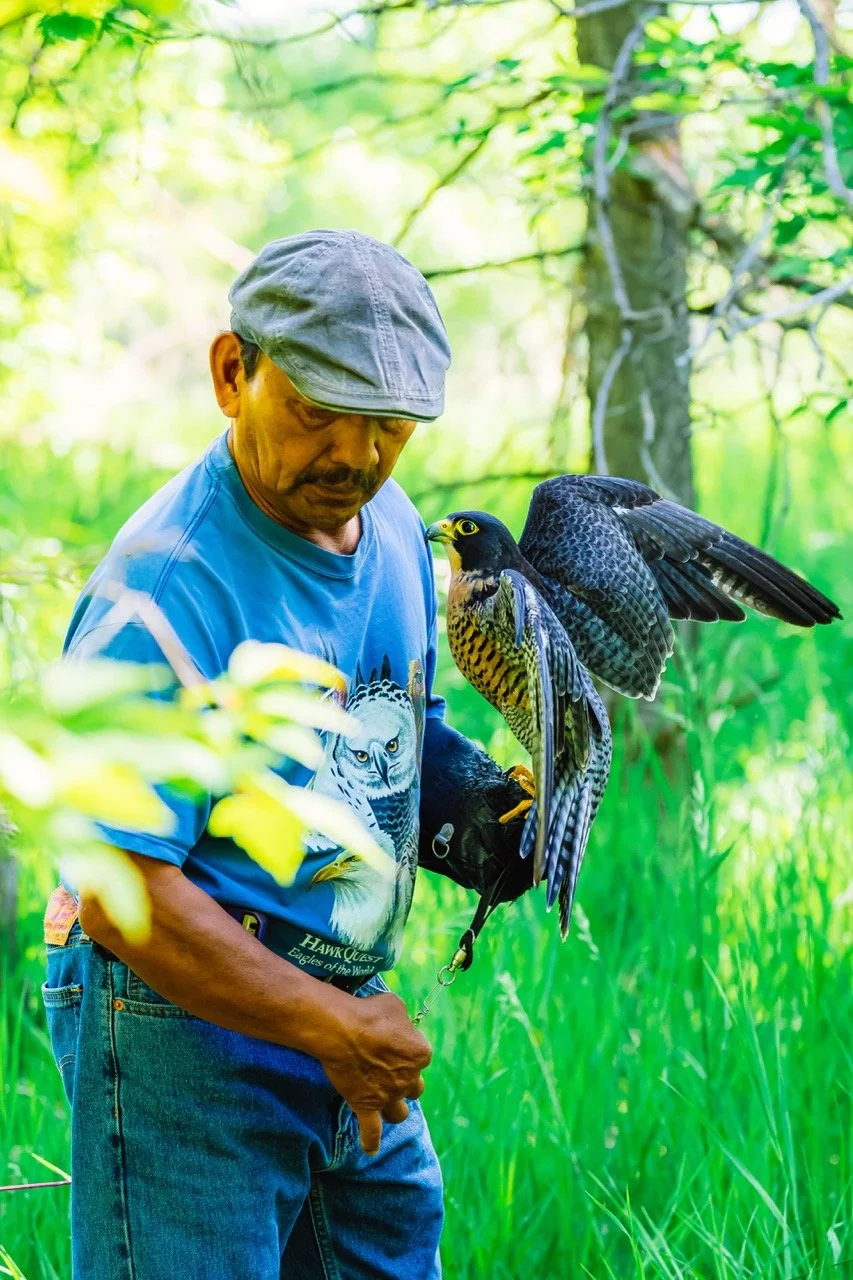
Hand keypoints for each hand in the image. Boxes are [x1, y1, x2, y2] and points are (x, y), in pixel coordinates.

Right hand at [318, 991, 432, 1156]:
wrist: (342, 1030)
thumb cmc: (369, 1012)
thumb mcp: (395, 1005)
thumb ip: (402, 1020)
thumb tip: (398, 1024)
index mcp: (420, 1053)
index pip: (420, 1056)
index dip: (406, 1049)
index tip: (391, 1040)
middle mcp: (409, 1078)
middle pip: (414, 1087)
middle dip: (405, 1080)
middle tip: (388, 1070)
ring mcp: (388, 1096)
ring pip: (399, 1112)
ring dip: (394, 1107)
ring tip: (385, 1101)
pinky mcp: (366, 1107)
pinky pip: (371, 1132)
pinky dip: (371, 1142)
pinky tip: (370, 1149)